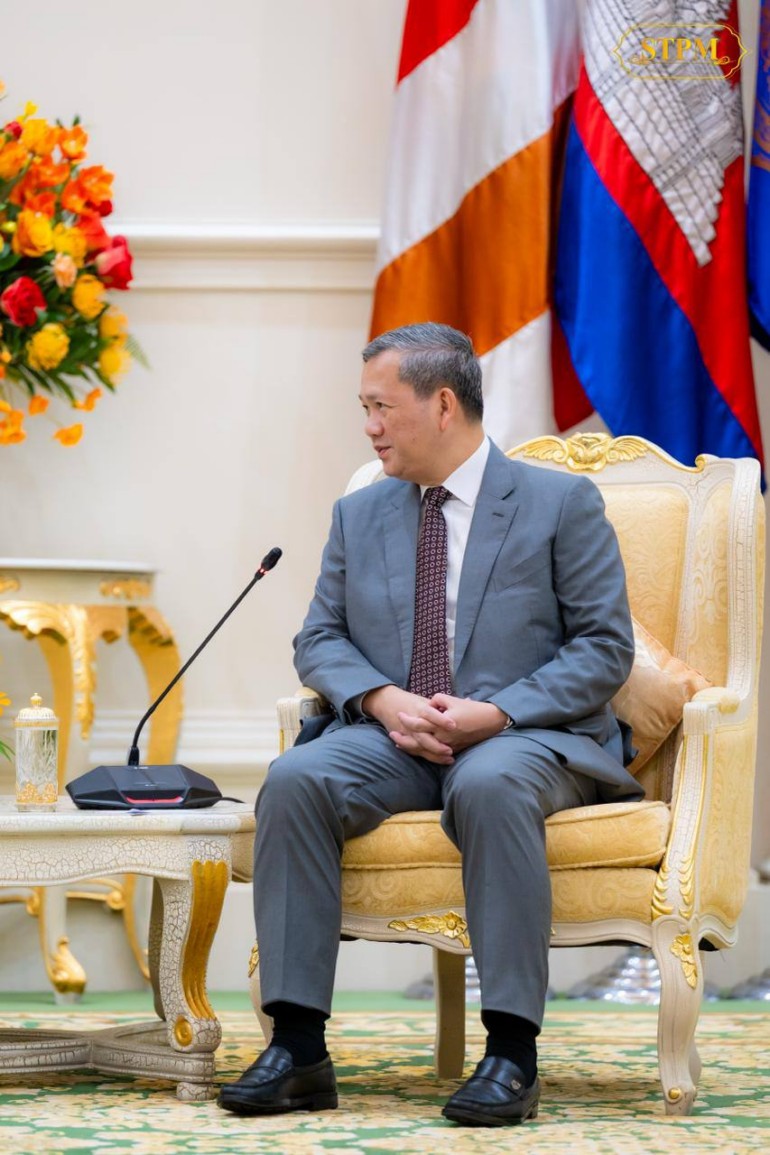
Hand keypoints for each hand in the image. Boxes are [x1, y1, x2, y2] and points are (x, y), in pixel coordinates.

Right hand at [362, 685, 455, 763]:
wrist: (386, 702)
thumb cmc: (410, 701)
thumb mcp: (426, 700)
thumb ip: (444, 704)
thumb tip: (468, 701)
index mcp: (420, 708)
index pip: (430, 713)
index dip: (441, 719)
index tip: (453, 725)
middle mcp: (413, 722)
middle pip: (424, 736)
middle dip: (437, 745)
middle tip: (451, 751)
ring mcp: (408, 733)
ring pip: (420, 747)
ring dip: (435, 754)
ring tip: (449, 759)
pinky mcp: (404, 739)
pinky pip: (415, 751)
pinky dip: (427, 756)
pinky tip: (440, 761)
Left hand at [392, 694, 508, 761]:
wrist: (490, 722)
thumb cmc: (471, 709)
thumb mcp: (453, 700)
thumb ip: (436, 701)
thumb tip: (427, 705)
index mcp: (441, 723)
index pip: (419, 723)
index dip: (407, 720)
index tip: (399, 714)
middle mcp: (443, 737)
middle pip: (418, 740)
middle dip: (403, 737)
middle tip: (392, 733)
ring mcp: (448, 746)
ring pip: (424, 750)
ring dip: (410, 747)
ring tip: (398, 743)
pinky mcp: (453, 750)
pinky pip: (434, 754)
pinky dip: (423, 752)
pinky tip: (415, 749)